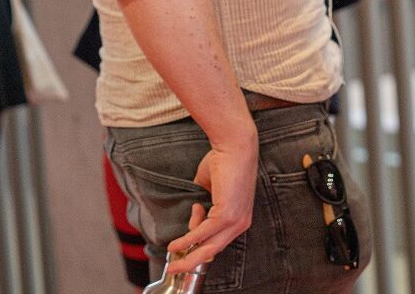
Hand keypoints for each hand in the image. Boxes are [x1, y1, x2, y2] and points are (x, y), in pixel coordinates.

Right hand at [164, 131, 257, 272]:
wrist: (234, 145)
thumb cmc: (225, 162)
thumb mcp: (210, 190)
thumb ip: (202, 210)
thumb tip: (194, 223)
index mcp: (241, 215)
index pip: (219, 240)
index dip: (199, 246)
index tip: (183, 249)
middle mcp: (242, 221)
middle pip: (215, 249)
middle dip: (193, 261)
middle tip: (176, 269)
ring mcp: (236, 219)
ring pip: (209, 247)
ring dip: (188, 256)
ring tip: (173, 263)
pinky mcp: (227, 214)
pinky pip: (203, 233)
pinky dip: (187, 240)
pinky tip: (175, 245)